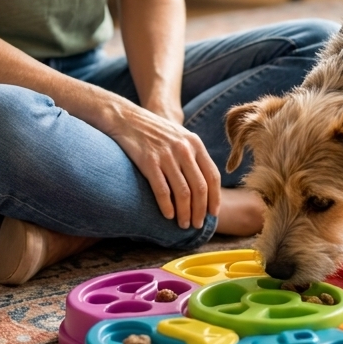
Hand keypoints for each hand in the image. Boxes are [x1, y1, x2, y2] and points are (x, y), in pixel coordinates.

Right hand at [105, 100, 221, 229]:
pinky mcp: (149, 162)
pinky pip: (162, 191)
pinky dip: (167, 207)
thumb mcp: (180, 137)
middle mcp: (184, 149)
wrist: (127, 118)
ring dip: (185, 213)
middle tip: (197, 225)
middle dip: (200, 210)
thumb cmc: (154, 131)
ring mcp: (167, 155)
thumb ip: (193, 156)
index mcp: (195, 143)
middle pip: (200, 188)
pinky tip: (167, 216)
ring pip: (183, 192)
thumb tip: (204, 184)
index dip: (215, 198)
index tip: (213, 213)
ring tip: (183, 225)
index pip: (212, 176)